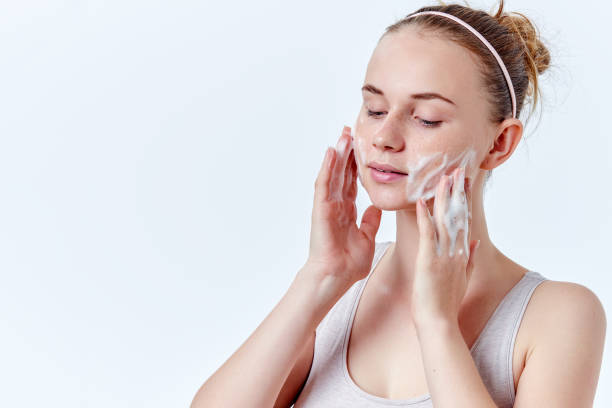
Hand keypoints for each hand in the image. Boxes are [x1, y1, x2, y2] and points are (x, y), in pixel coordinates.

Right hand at [304, 125, 381, 293]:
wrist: (336, 276)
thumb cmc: (348, 264)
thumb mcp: (367, 238)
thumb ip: (370, 222)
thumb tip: (376, 208)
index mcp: (347, 211)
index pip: (352, 182)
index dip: (357, 165)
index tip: (363, 147)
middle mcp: (336, 205)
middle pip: (342, 173)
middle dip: (347, 153)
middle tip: (350, 131)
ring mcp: (328, 206)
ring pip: (333, 174)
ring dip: (338, 154)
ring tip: (343, 135)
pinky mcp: (321, 209)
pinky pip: (324, 184)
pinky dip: (327, 167)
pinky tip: (331, 151)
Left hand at [411, 166, 479, 325]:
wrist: (438, 321)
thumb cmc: (446, 302)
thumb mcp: (463, 277)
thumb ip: (469, 258)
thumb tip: (474, 241)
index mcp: (461, 253)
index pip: (464, 220)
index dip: (464, 199)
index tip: (464, 182)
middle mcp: (455, 250)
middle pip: (457, 214)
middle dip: (456, 191)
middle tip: (457, 169)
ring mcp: (444, 254)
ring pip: (444, 219)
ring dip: (443, 197)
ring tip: (443, 176)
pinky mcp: (429, 259)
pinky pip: (427, 234)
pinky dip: (425, 217)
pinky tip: (422, 202)